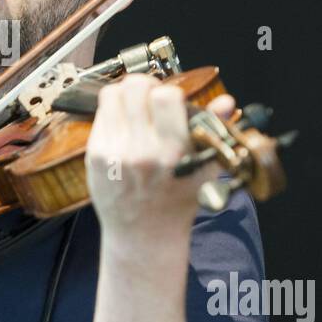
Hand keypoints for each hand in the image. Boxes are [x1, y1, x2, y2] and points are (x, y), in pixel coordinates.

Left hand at [84, 74, 231, 255]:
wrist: (144, 234)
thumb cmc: (177, 200)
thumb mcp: (204, 169)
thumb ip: (214, 132)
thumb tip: (226, 101)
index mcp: (172, 152)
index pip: (165, 96)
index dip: (168, 93)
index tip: (170, 101)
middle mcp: (141, 150)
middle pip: (133, 87)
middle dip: (145, 87)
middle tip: (150, 99)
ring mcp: (114, 152)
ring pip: (111, 94)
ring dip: (125, 96)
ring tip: (136, 110)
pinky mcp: (95, 155)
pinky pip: (100, 115)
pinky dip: (112, 114)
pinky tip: (124, 128)